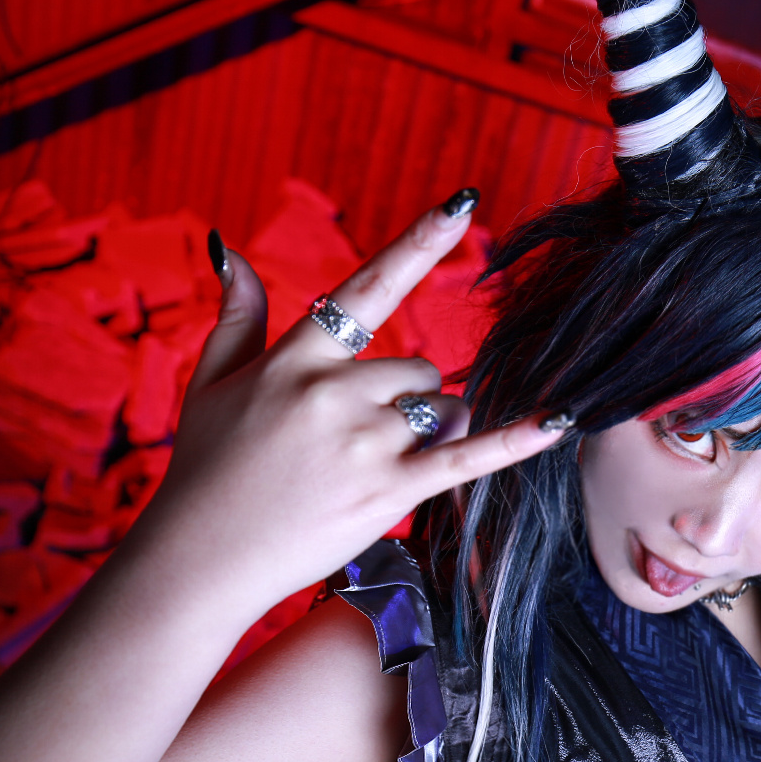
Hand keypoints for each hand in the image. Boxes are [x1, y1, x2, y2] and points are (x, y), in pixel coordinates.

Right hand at [130, 193, 566, 611]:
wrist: (200, 558)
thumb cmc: (206, 469)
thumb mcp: (210, 383)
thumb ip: (238, 314)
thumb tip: (231, 248)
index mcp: (296, 359)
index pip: (368, 286)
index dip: (419, 243)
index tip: (463, 203)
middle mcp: (334, 391)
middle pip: (420, 369)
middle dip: (408, 400)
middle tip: (358, 443)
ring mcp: (365, 442)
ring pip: (444, 411)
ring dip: (431, 434)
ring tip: (372, 469)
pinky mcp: (389, 492)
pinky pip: (468, 458)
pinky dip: (515, 441)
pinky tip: (560, 420)